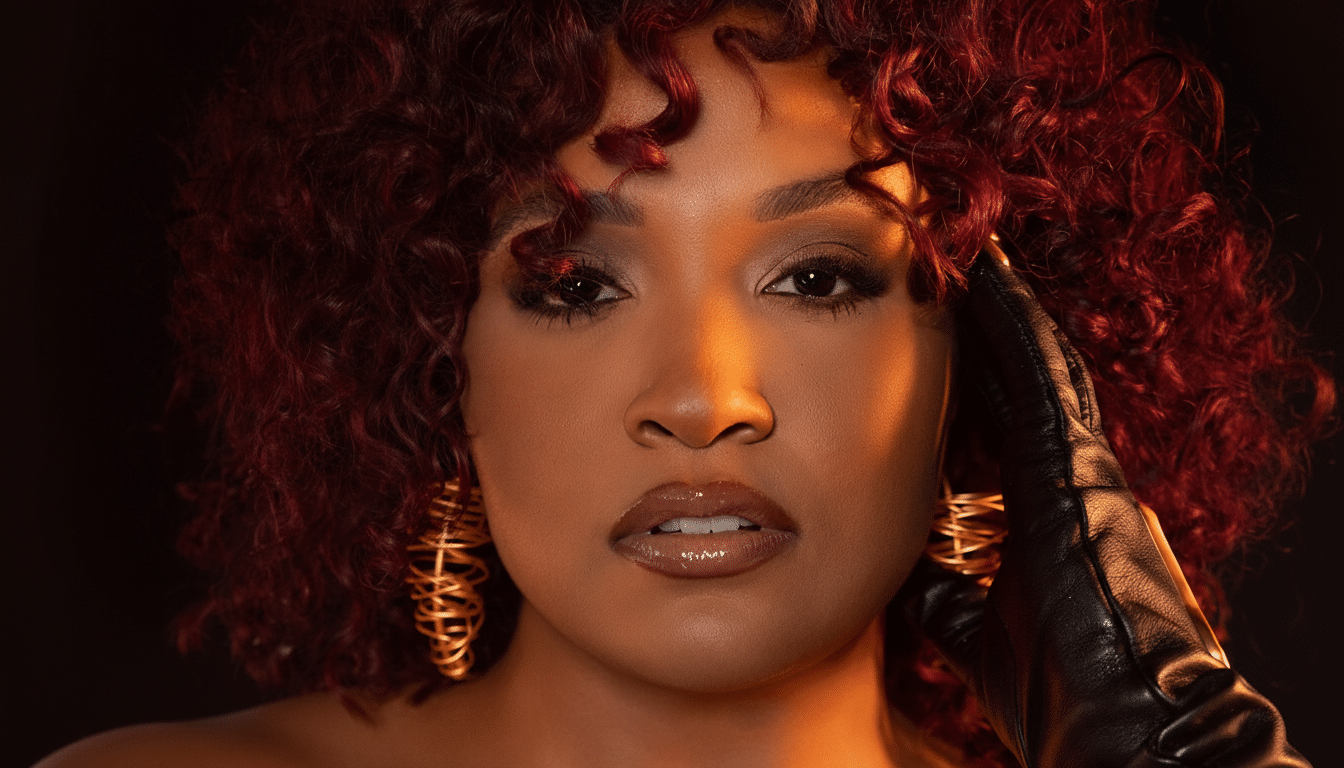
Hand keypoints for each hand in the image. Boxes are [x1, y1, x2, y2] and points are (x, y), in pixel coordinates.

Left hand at [908, 243, 1309, 766]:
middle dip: (975, 333)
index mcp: (1042, 512)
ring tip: (961, 251)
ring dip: (996, 310)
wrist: (1125, 720)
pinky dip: (1018, 324)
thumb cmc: (1057, 685)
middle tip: (934, 271)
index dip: (963, 379)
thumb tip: (888, 565)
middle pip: (1012, 384)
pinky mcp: (1084, 466)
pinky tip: (989, 275)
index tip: (924, 339)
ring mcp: (1081, 467)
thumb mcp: (970, 625)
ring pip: (1033, 366)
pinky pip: (1048, 376)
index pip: (994, 425)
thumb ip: (937, 589)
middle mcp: (1066, 478)